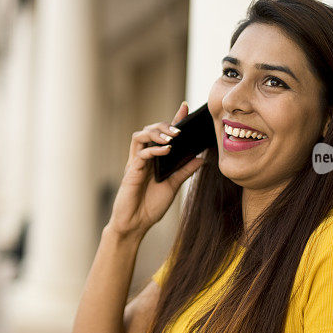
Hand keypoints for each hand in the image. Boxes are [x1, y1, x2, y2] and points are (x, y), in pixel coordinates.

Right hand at [107, 101, 203, 238]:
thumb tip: (201, 158)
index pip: (163, 135)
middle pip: (150, 130)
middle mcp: (143, 158)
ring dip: (156, 133)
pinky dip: (153, 149)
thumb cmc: (150, 206)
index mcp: (154, 160)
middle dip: (164, 125)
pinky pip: (140, 154)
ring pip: (141, 136)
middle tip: (179, 130)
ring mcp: (136, 164)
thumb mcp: (173, 186)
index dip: (173, 120)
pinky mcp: (131, 172)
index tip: (185, 107)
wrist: (136, 225)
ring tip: (172, 137)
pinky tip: (166, 150)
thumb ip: (185, 171)